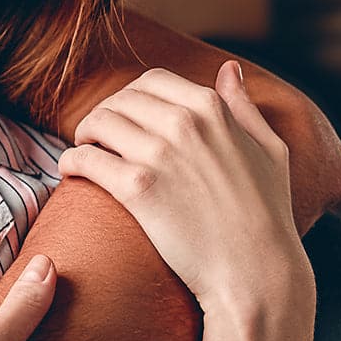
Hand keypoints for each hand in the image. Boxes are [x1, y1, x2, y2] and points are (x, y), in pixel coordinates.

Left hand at [59, 63, 312, 318]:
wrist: (255, 271)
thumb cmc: (266, 214)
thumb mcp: (269, 150)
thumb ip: (244, 106)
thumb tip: (228, 69)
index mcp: (211, 108)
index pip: (150, 81)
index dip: (129, 97)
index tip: (123, 116)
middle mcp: (184, 123)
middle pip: (119, 100)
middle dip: (103, 115)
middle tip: (97, 137)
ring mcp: (159, 155)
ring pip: (98, 123)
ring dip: (83, 135)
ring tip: (85, 151)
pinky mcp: (137, 189)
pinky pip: (86, 159)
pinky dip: (71, 161)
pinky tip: (71, 171)